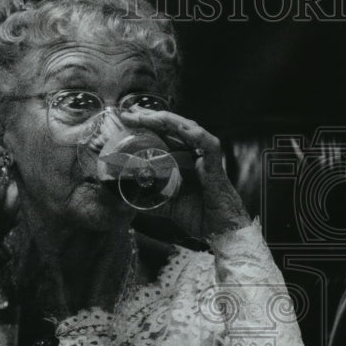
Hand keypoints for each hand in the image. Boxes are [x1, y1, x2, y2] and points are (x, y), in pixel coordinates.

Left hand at [120, 109, 250, 236]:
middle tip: (130, 114)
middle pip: (173, 128)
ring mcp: (206, 158)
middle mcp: (194, 155)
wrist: (221, 231)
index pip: (164, 136)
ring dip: (168, 120)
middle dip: (151, 117)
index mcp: (183, 160)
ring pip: (189, 129)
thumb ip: (149, 199)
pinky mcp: (216, 166)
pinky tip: (181, 128)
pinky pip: (208, 145)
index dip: (146, 125)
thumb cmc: (200, 216)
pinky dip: (196, 135)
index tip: (126, 120)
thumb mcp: (167, 206)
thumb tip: (125, 197)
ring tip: (147, 117)